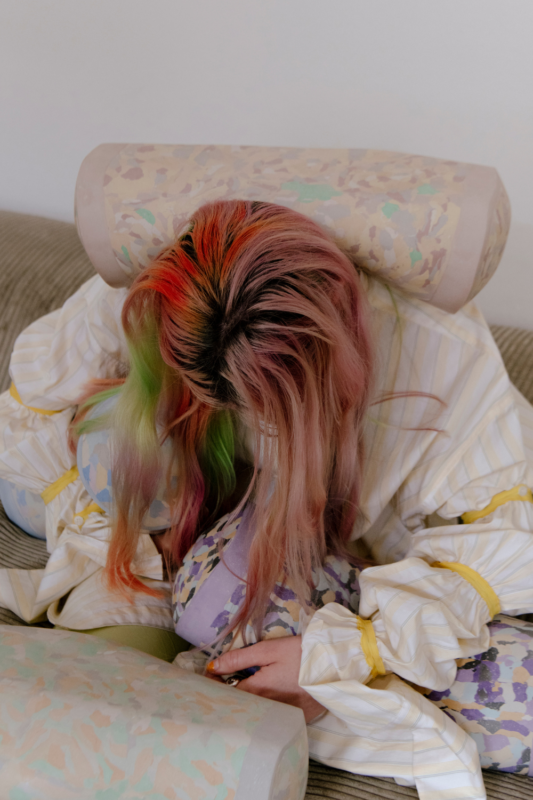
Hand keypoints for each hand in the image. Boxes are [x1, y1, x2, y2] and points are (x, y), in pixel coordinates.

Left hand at [207, 636, 325, 723]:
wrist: (337, 665)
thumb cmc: (301, 653)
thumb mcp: (269, 650)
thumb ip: (239, 659)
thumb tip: (212, 667)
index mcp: (257, 692)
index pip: (225, 696)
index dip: (213, 687)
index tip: (208, 679)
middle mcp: (267, 711)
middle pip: (239, 708)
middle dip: (227, 698)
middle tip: (222, 683)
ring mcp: (283, 718)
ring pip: (255, 715)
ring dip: (245, 705)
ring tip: (241, 689)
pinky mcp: (297, 720)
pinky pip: (273, 719)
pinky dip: (265, 711)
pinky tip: (264, 700)